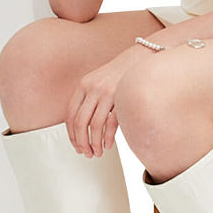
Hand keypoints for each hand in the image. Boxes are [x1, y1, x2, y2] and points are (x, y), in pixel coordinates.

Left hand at [66, 42, 153, 156]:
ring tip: (97, 152)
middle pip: (80, 122)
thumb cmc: (121, 73)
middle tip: (86, 153)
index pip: (70, 115)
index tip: (76, 145)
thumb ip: (88, 98)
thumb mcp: (99, 81)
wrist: (141, 58)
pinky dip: (108, 138)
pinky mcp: (121, 97)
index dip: (71, 134)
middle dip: (81, 142)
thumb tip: (81, 125)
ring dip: (94, 143)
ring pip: (94, 126)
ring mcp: (107, 92)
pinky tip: (108, 144)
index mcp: (84, 85)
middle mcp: (93, 88)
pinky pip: (111, 123)